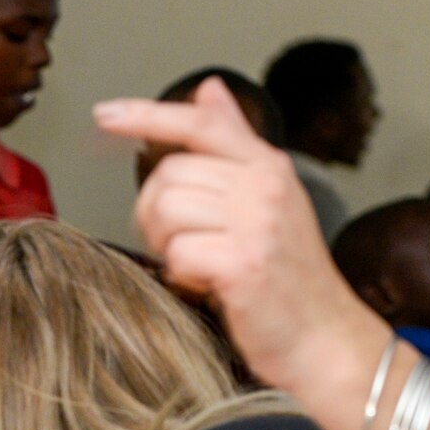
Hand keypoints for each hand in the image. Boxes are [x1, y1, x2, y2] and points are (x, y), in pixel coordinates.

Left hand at [95, 80, 382, 399]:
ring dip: (166, 245)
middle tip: (180, 246)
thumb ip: (233, 145)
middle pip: (168, 174)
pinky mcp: (245, 261)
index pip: (200, 123)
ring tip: (195, 266)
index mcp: (267, 165)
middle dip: (154, 214)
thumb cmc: (285, 280)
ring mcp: (258, 221)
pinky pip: (178, 253)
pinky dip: (180, 276)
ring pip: (166, 210)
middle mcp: (265, 185)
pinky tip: (206, 286)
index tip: (105, 115)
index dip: (147, 115)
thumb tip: (209, 89)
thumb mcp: (264, 201)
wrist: (323, 339)